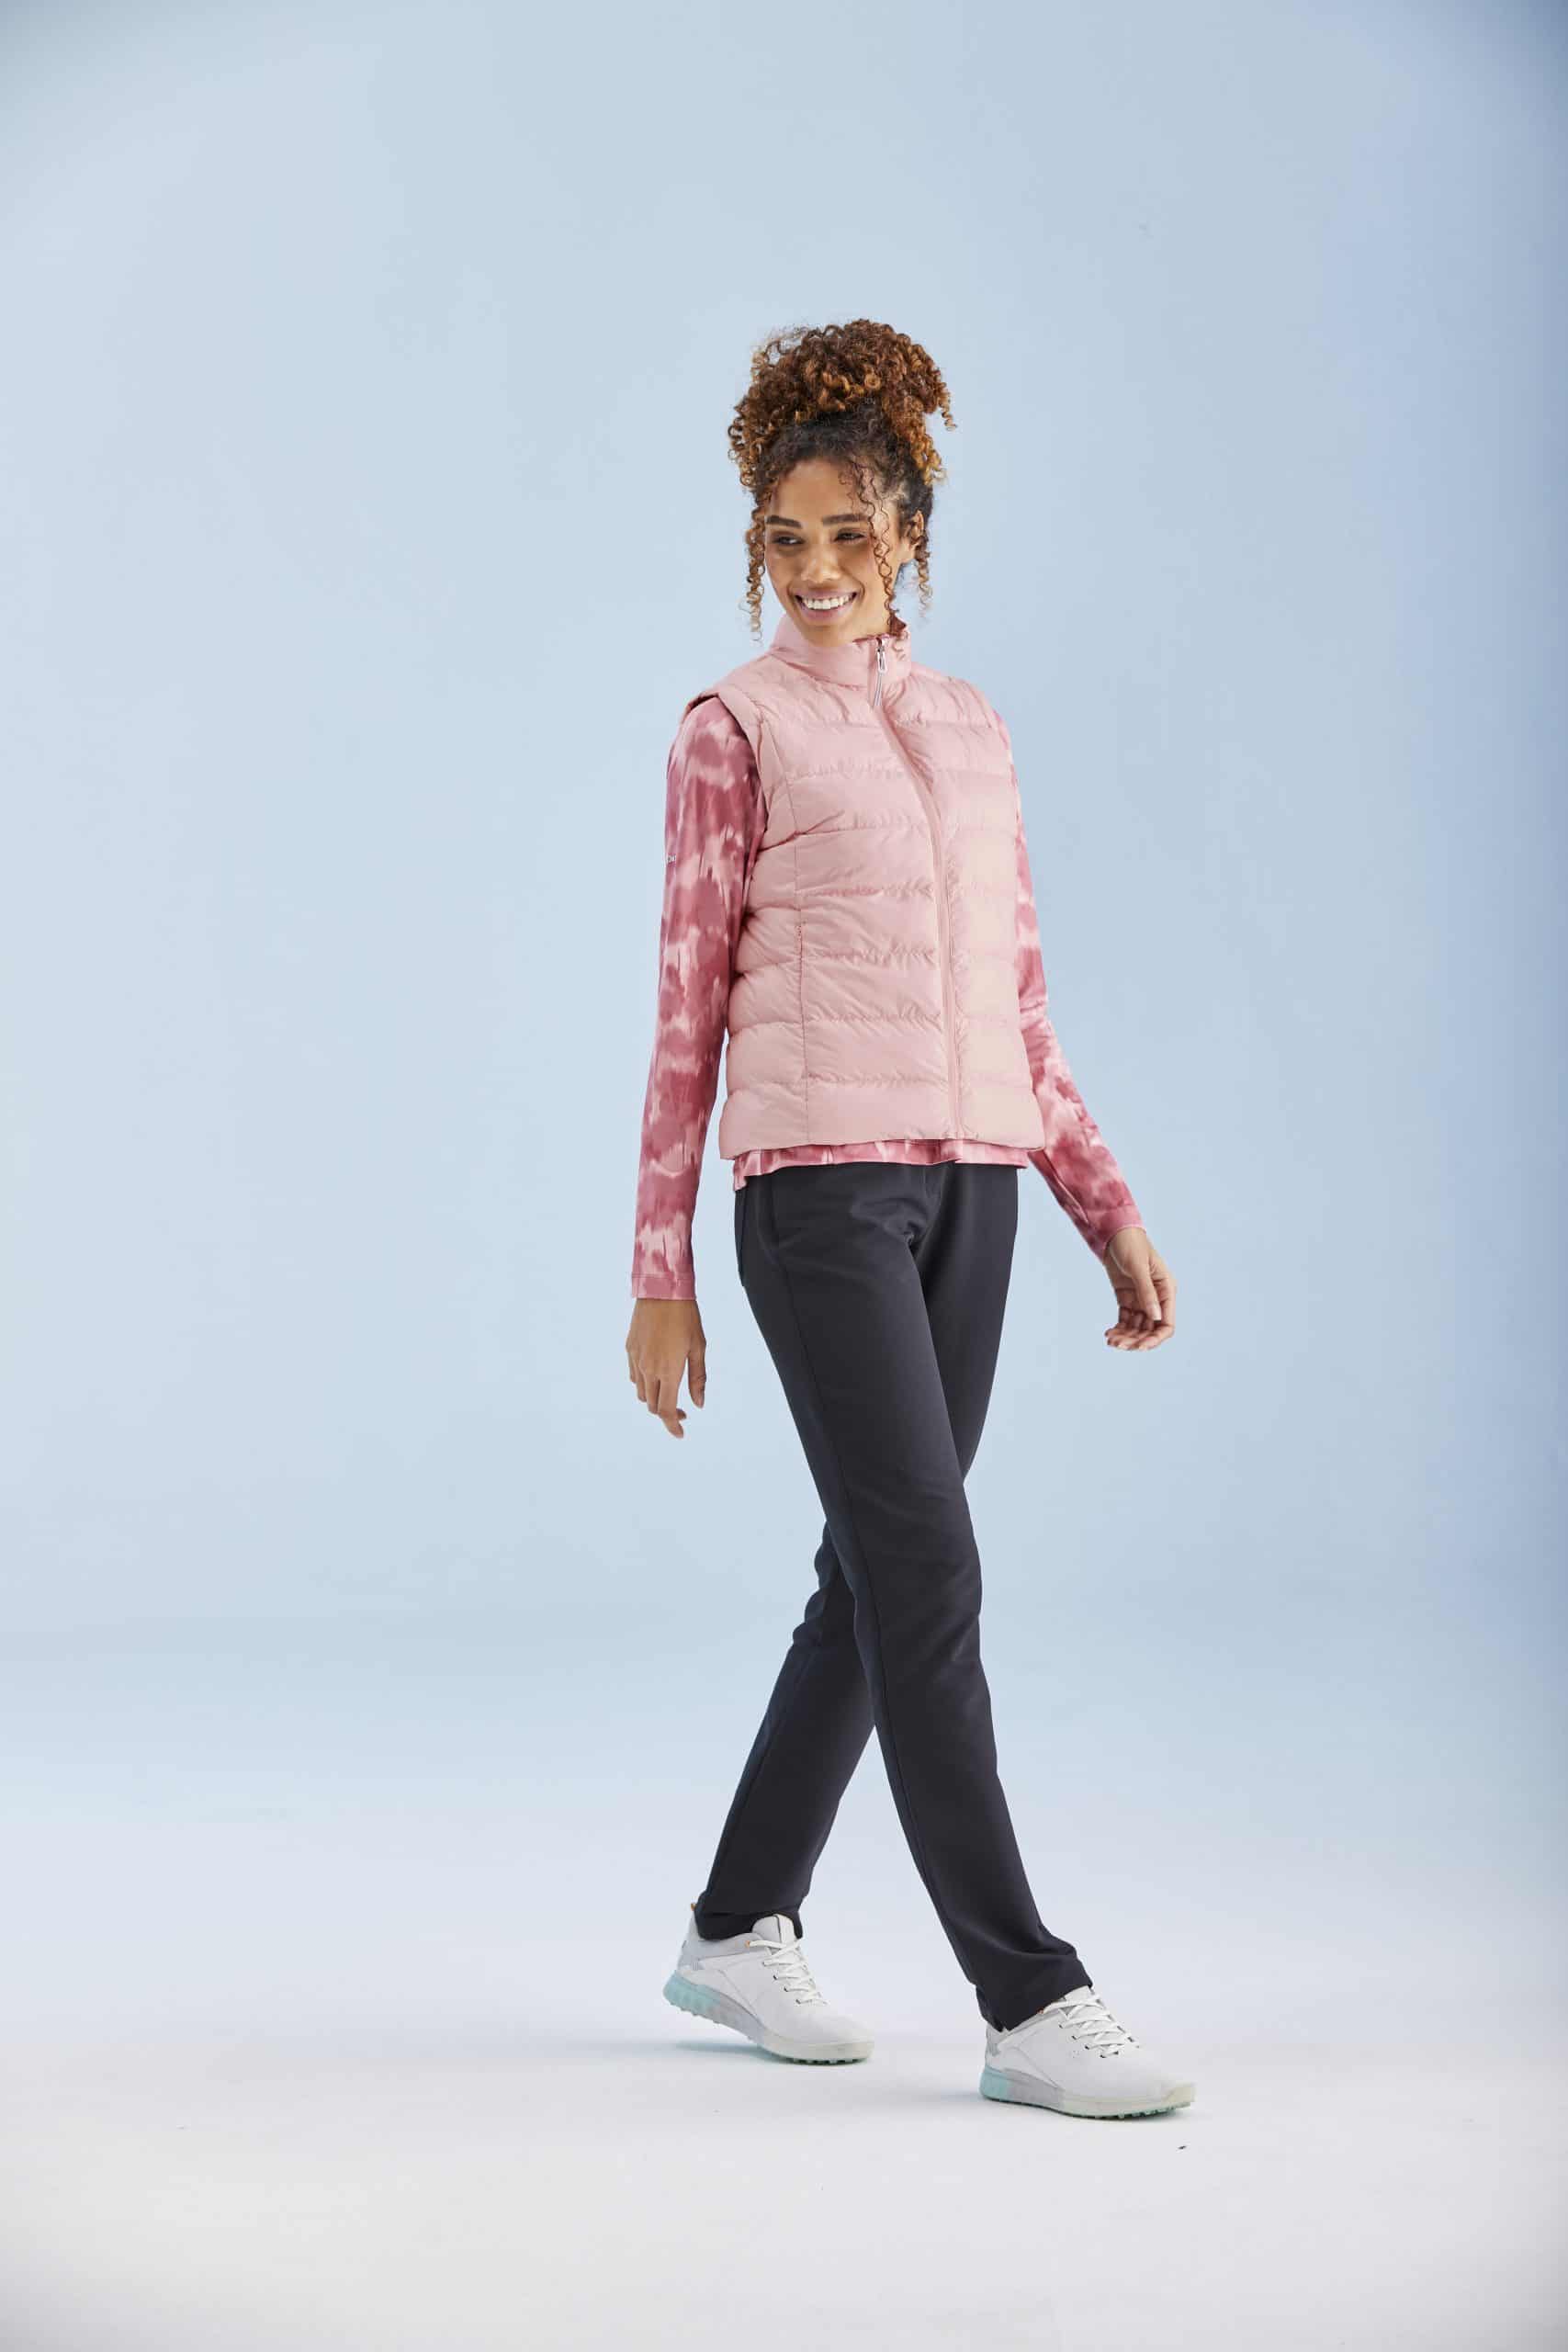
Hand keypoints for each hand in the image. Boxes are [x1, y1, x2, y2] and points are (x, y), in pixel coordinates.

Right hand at [626, 1296, 706, 1436]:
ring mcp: (636, 1359)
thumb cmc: (685, 1316)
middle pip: (653, 1406)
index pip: (667, 1410)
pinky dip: (644, 1384)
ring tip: (669, 1392)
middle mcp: (649, 1369)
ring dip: (655, 1399)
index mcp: (668, 1371)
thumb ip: (697, 1378)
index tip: (680, 1433)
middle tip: (682, 1411)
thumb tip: (698, 1403)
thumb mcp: (698, 1347)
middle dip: (666, 1414)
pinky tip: (656, 1375)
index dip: (673, 1426)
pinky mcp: (629, 1349)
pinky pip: (634, 1376)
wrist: (661, 1289)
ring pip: (641, 1393)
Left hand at [1101, 1227, 1174, 1351]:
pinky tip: (1109, 1334)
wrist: (1114, 1233)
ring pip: (1137, 1327)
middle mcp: (1156, 1298)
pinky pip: (1125, 1320)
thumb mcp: (1138, 1267)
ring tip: (1110, 1340)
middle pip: (1150, 1329)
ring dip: (1125, 1336)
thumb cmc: (1131, 1244)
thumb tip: (1155, 1317)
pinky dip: (1119, 1328)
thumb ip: (1146, 1292)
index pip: (1167, 1324)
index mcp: (1166, 1290)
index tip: (1140, 1347)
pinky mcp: (1127, 1298)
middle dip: (1136, 1340)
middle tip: (1118, 1345)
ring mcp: (1141, 1299)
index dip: (1156, 1339)